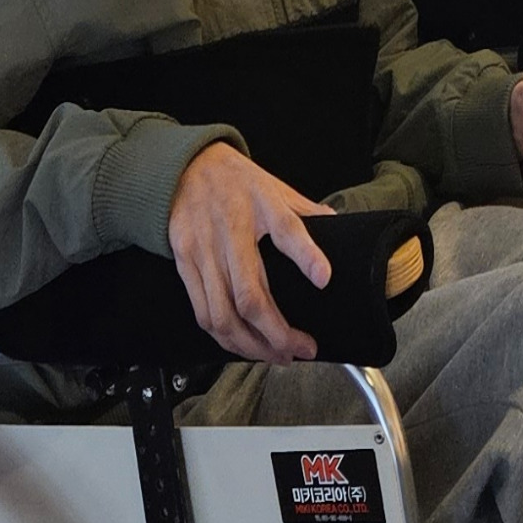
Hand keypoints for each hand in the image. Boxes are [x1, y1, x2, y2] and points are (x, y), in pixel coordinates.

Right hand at [167, 142, 334, 362]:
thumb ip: (305, 211)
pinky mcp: (184, 264)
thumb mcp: (276, 185)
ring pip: (222, 314)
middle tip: (300, 349)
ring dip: (250, 345)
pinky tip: (242, 344)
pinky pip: (202, 311)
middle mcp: (231, 231)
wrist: (184, 167)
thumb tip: (338, 228)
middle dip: (276, 332)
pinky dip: (223, 336)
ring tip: (275, 356)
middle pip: (250, 295)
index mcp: (261, 205)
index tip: (324, 279)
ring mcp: (203, 251)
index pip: (288, 230)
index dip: (307, 257)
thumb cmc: (235, 178)